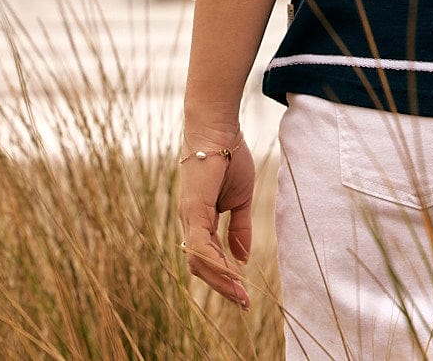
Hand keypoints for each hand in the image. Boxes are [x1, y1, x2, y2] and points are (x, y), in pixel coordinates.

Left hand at [177, 121, 254, 309]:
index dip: (225, 276)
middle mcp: (190, 222)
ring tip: (240, 294)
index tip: (243, 293)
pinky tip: (231, 273)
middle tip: (243, 302)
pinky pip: (200, 245)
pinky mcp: (193, 210)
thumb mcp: (240, 198)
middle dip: (222, 286)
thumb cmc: (229, 156)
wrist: (220, 130)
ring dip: (220, 280)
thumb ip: (239, 228)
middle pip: (200, 265)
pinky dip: (215, 262)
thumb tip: (241, 258)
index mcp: (200, 219)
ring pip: (198, 260)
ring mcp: (189, 217)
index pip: (209, 257)